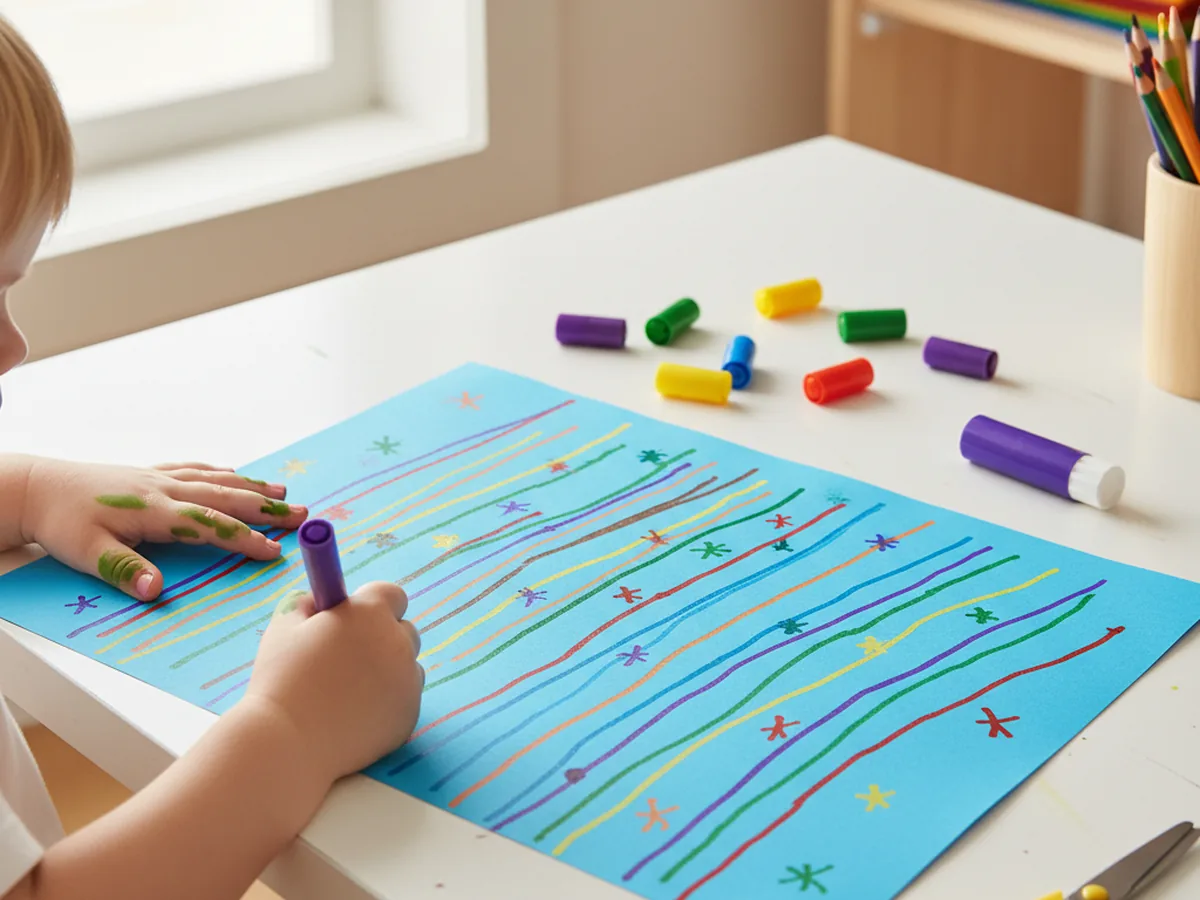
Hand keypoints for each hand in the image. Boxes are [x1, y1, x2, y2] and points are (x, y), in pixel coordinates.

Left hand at [20, 457, 307, 600]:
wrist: (34, 485)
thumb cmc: (60, 520)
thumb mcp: (86, 553)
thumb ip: (124, 570)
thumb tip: (156, 590)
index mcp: (152, 510)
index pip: (208, 526)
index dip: (243, 538)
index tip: (273, 551)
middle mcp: (163, 489)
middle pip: (224, 498)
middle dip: (265, 509)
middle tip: (301, 515)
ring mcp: (158, 477)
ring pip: (215, 481)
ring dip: (251, 488)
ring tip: (283, 493)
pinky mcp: (149, 473)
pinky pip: (195, 470)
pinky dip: (220, 473)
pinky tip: (233, 473)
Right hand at [245, 582, 423, 782]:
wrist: (286, 742)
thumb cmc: (280, 679)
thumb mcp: (284, 626)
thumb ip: (307, 603)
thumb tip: (321, 600)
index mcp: (371, 614)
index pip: (392, 594)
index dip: (372, 605)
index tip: (353, 620)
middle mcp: (399, 643)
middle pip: (405, 631)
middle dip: (381, 638)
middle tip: (347, 659)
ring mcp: (408, 682)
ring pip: (407, 667)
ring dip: (387, 671)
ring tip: (347, 691)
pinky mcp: (409, 716)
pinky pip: (404, 700)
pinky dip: (386, 704)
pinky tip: (353, 716)